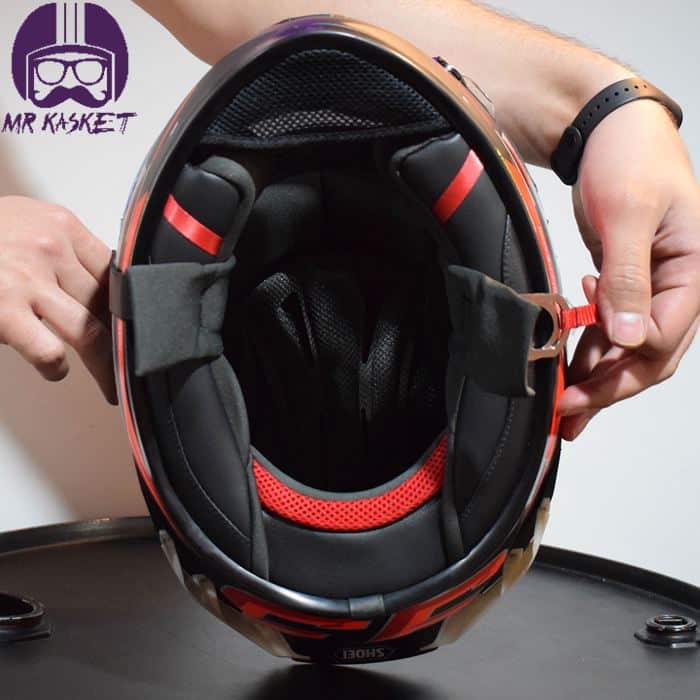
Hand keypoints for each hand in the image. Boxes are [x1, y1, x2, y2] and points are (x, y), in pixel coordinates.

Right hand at [0, 196, 116, 403]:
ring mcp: (27, 280)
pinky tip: (55, 370)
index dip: (129, 307)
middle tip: (133, 363)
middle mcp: (50, 248)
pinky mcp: (4, 309)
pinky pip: (50, 350)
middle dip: (126, 341)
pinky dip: (56, 368)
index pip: (116, 273)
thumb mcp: (21, 221)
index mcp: (60, 225)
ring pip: (91, 331)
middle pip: (109, 305)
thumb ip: (58, 246)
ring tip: (109, 384)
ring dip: (105, 366)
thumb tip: (92, 283)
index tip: (136, 327)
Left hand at [559, 100, 699, 439]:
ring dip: (596, 371)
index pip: (661, 342)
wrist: (608, 128)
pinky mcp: (625, 277)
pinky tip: (569, 346)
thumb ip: (630, 277)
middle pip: (648, 354)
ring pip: (628, 344)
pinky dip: (591, 340)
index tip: (575, 394)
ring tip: (564, 397)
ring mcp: (652, 283)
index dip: (619, 376)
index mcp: (694, 272)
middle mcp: (678, 284)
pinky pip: (612, 322)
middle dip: (608, 387)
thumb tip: (629, 336)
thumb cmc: (629, 158)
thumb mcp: (629, 216)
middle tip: (569, 415)